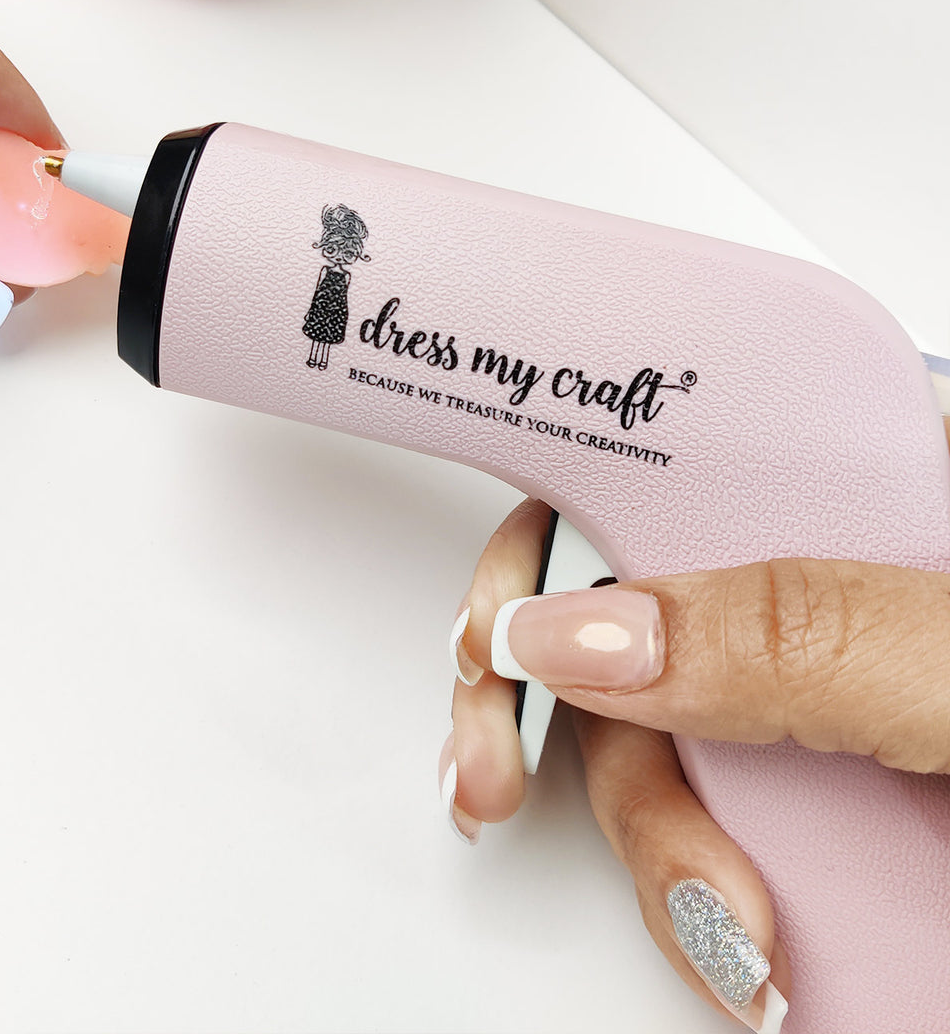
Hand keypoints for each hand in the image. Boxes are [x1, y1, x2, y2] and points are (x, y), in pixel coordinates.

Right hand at [442, 420, 949, 1030]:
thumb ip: (805, 635)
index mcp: (888, 491)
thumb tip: (582, 622)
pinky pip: (708, 803)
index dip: (559, 513)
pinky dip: (690, 873)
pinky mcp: (827, 783)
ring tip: (731, 930)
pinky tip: (725, 926)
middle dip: (568, 711)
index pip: (677, 448)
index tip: (489, 608)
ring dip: (650, 830)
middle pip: (631, 603)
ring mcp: (825, 687)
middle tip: (501, 776)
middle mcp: (840, 580)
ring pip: (655, 720)